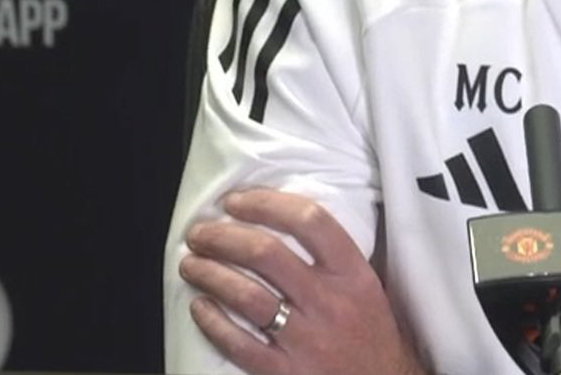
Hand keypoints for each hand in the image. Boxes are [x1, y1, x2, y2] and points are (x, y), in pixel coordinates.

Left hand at [179, 188, 423, 374]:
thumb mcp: (366, 284)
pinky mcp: (287, 372)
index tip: (236, 201)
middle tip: (200, 234)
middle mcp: (330, 302)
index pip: (309, 221)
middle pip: (267, 254)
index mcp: (352, 273)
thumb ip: (332, 256)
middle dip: (223, 237)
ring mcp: (307, 339)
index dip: (266, 204)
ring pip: (247, 296)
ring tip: (191, 264)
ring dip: (210, 274)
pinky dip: (213, 323)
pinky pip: (240, 345)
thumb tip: (275, 220)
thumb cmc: (370, 330)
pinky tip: (199, 306)